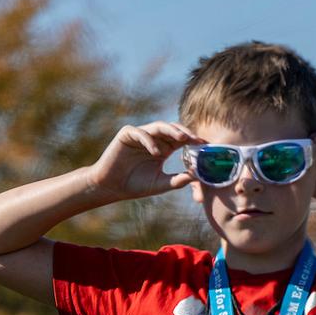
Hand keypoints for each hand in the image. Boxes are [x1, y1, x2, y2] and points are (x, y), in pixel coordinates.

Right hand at [87, 122, 201, 199]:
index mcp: (163, 148)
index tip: (204, 146)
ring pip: (159, 127)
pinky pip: (141, 133)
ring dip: (171, 132)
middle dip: (185, 133)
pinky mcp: (127, 134)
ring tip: (181, 139)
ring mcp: (140, 134)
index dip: (192, 140)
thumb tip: (197, 177)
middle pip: (172, 129)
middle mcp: (153, 138)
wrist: (111, 187)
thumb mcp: (160, 183)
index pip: (181, 139)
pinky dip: (150, 141)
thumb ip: (177, 180)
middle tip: (196, 139)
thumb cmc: (135, 186)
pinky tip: (157, 153)